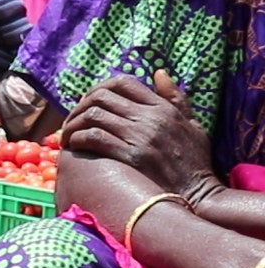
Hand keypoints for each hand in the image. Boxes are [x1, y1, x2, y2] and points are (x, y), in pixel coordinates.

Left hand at [64, 73, 218, 204]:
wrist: (199, 195)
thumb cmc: (194, 163)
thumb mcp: (193, 124)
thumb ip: (176, 98)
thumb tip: (159, 73)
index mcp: (163, 108)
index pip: (123, 82)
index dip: (99, 89)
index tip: (88, 103)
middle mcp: (150, 117)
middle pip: (101, 97)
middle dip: (79, 106)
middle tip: (71, 122)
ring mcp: (140, 136)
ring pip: (93, 116)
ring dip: (73, 124)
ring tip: (67, 137)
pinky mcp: (130, 156)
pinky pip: (93, 138)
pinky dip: (77, 139)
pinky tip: (74, 147)